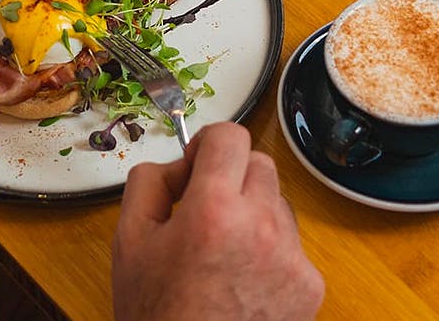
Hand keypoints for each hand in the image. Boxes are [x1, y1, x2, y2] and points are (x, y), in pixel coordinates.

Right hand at [113, 122, 323, 320]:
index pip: (231, 136)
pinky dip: (270, 252)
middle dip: (231, 176)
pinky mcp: (310, 285)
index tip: (197, 165)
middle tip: (204, 208)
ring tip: (222, 255)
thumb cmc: (158, 316)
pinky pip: (292, 245)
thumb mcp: (128, 242)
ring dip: (253, 213)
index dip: (209, 144)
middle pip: (259, 164)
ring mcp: (292, 257)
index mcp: (214, 209)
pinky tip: (242, 282)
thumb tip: (178, 164)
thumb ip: (149, 183)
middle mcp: (262, 226)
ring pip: (278, 204)